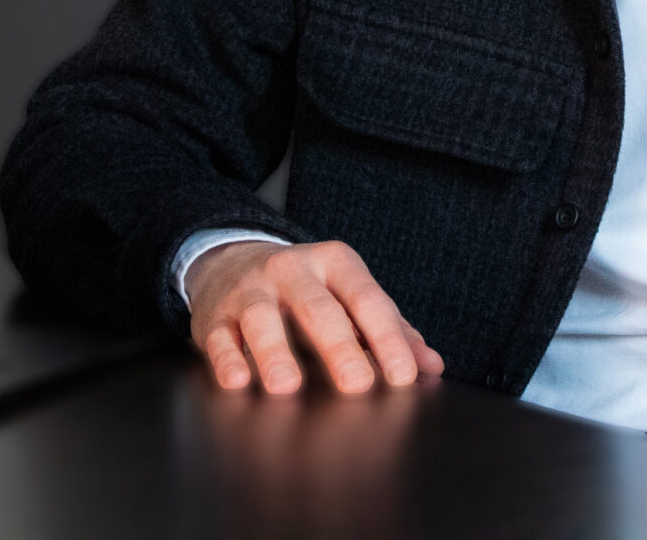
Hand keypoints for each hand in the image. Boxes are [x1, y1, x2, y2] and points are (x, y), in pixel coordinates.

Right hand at [184, 238, 444, 396]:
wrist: (231, 258)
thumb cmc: (307, 289)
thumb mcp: (349, 295)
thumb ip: (392, 329)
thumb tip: (433, 366)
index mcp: (335, 262)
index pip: (367, 299)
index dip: (387, 338)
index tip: (403, 377)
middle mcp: (291, 270)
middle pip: (318, 309)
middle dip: (339, 348)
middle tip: (357, 386)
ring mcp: (249, 291)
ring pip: (261, 318)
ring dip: (275, 352)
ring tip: (288, 387)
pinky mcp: (214, 316)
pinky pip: (219, 337)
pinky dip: (227, 360)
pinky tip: (238, 381)